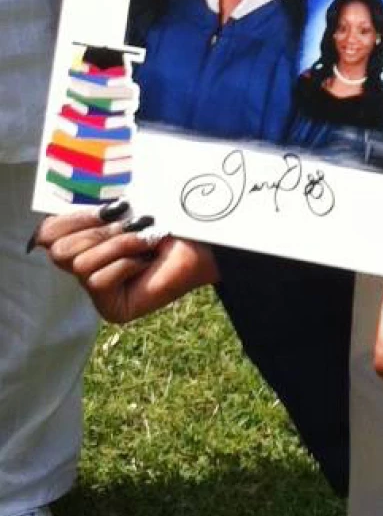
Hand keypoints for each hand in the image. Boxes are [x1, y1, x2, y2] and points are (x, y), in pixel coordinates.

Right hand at [30, 207, 217, 325]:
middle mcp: (84, 267)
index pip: (48, 234)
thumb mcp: (123, 208)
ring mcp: (97, 291)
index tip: (106, 208)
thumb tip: (55, 206)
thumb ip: (91, 209)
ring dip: (118, 246)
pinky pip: (98, 281)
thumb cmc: (166, 220)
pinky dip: (125, 264)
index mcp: (83, 238)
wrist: (202, 241)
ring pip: (79, 265)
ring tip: (144, 241)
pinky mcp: (111, 308)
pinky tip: (145, 262)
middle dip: (97, 233)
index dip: (70, 219)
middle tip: (129, 224)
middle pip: (59, 251)